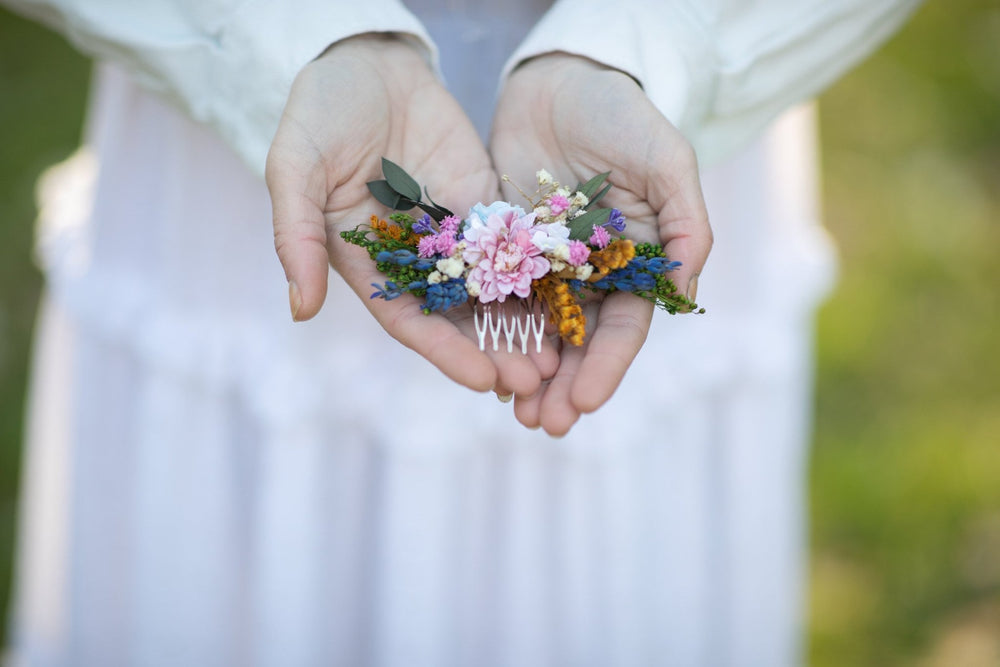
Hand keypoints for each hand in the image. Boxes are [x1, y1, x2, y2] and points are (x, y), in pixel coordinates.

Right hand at [267, 34, 556, 395]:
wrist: (366, 62)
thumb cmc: (320, 114)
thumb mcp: (295, 168)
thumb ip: (295, 235)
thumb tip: (300, 311)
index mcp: (369, 264)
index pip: (410, 321)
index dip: (446, 353)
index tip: (483, 381)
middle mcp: (415, 260)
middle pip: (459, 317)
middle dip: (495, 351)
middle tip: (534, 383)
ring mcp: (453, 234)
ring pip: (493, 289)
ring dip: (524, 325)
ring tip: (560, 358)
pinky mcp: (484, 205)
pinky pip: (516, 244)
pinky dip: (540, 275)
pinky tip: (570, 299)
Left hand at [490, 53, 712, 434]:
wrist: (562, 80)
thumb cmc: (623, 116)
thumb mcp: (665, 160)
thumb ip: (685, 223)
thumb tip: (688, 293)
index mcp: (635, 263)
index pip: (623, 327)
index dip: (605, 367)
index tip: (585, 403)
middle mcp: (590, 274)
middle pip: (577, 342)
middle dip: (562, 386)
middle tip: (542, 425)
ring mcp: (544, 264)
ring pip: (535, 331)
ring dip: (525, 372)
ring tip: (511, 410)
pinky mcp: (502, 248)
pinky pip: (494, 296)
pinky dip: (490, 332)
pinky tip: (478, 363)